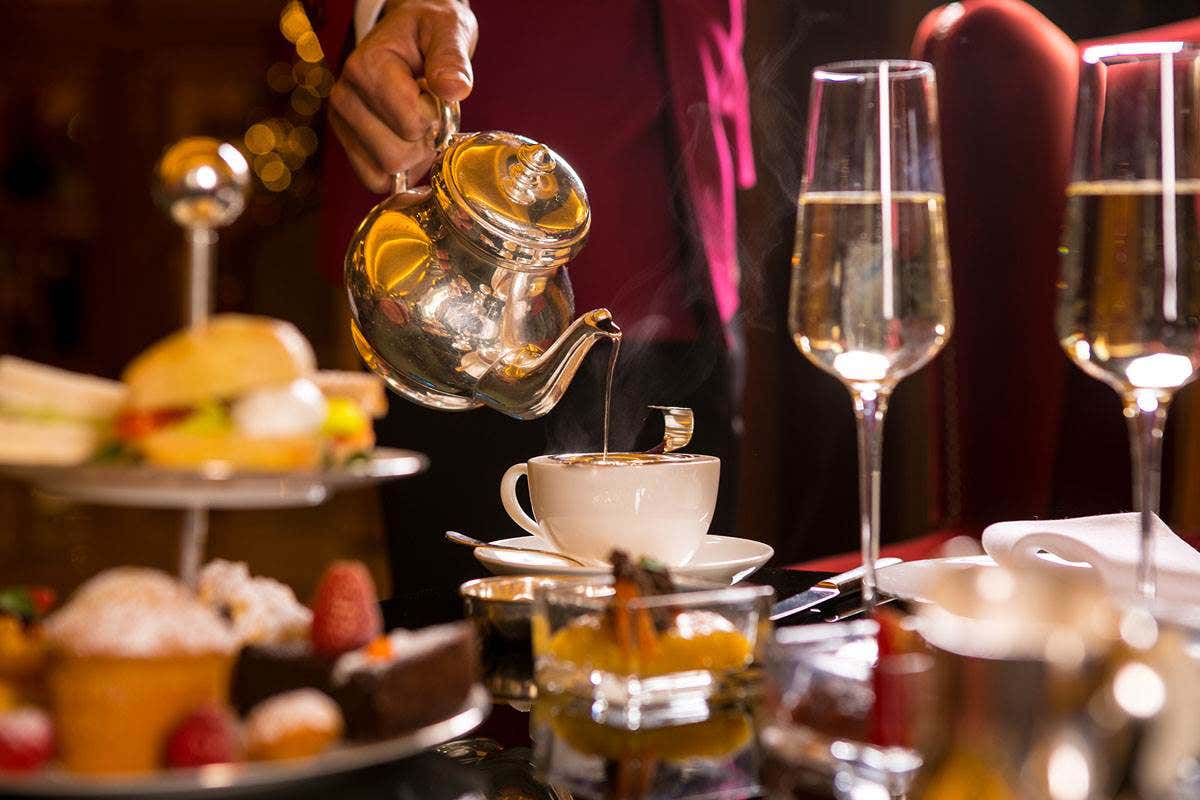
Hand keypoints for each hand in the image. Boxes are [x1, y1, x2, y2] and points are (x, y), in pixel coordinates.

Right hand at [329, 0, 477, 192]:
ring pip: (386, 173)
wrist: (411, 33)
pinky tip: (408, 141)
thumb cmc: (430, 31)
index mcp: (365, 67)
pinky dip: (400, 170)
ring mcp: (342, 122)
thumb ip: (452, 58)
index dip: (436, 117)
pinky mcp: (348, 142)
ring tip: (417, 120)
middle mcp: (344, 97)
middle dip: (424, 142)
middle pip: (395, 158)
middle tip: (428, 110)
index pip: (412, 125)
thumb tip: (454, 88)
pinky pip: (375, 180)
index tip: (434, 91)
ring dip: (414, 156)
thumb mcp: (448, 30)